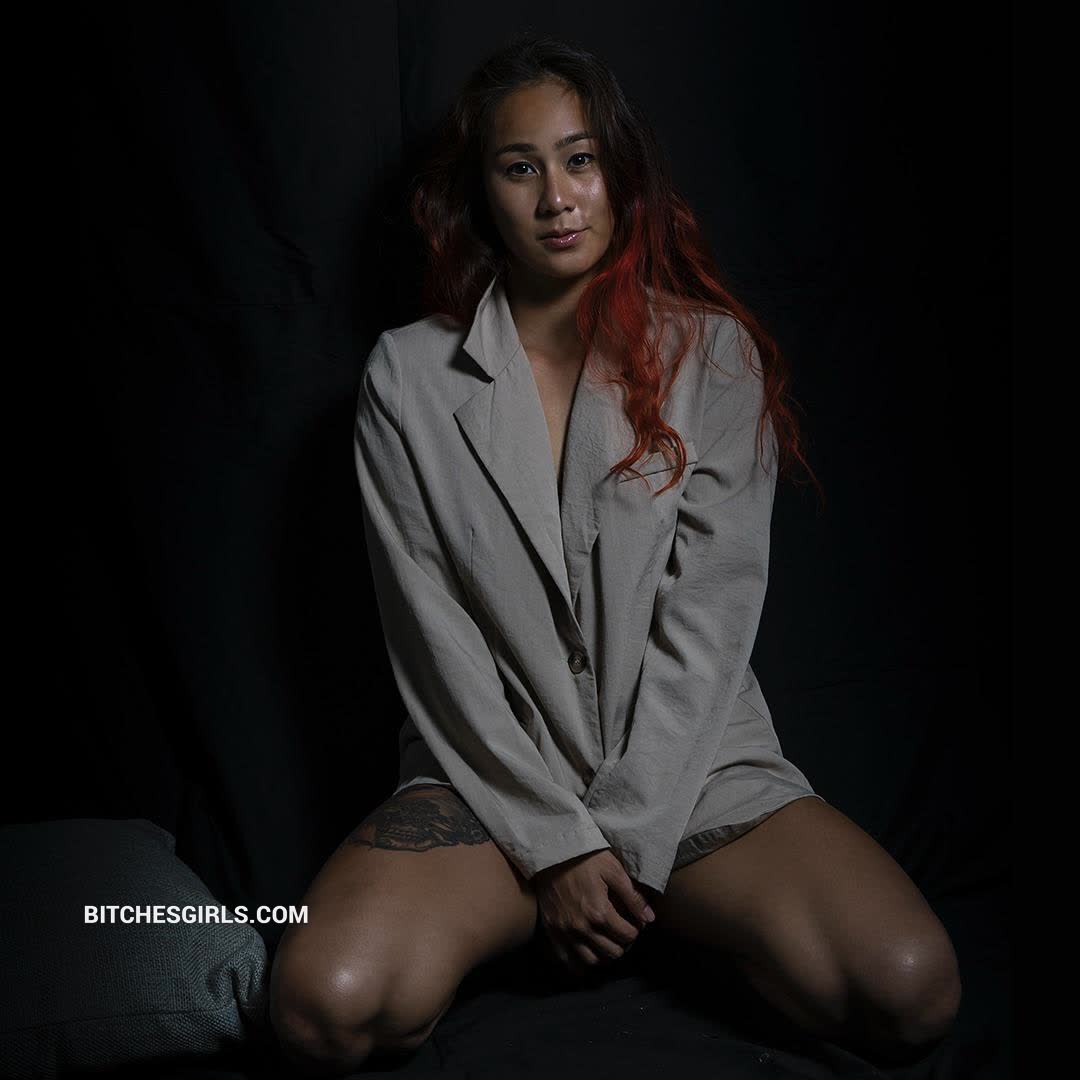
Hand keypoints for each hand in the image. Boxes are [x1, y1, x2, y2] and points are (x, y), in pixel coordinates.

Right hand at [532, 849, 656, 977]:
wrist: (551, 852)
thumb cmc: (584, 858)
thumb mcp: (613, 869)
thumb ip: (633, 897)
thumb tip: (649, 918)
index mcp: (599, 912)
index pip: (627, 936)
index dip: (635, 930)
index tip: (634, 923)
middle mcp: (581, 927)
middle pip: (612, 952)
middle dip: (622, 944)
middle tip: (622, 932)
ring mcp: (564, 932)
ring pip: (591, 962)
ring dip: (604, 956)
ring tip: (607, 943)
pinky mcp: (551, 931)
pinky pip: (567, 961)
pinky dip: (579, 963)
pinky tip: (587, 952)